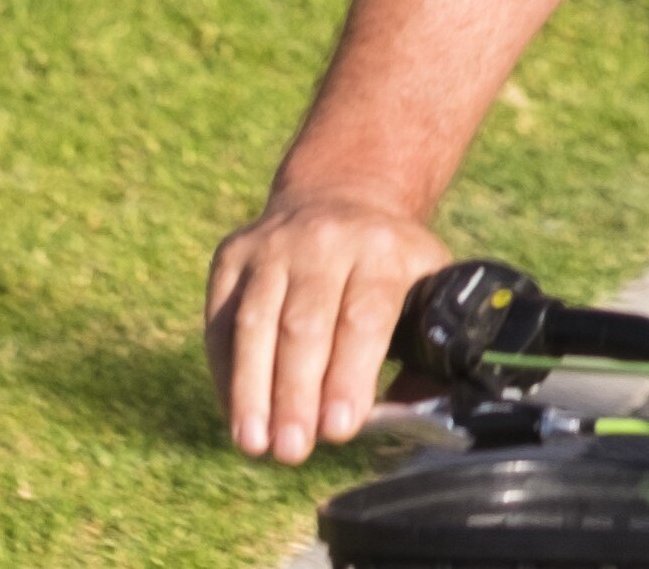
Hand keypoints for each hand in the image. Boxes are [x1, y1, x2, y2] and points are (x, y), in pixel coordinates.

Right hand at [205, 187, 445, 463]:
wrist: (339, 198)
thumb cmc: (389, 267)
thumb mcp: (427, 287)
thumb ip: (426, 351)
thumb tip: (410, 420)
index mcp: (382, 250)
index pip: (363, 317)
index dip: (349, 376)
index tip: (339, 429)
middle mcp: (324, 241)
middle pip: (303, 325)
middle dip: (296, 393)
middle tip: (292, 450)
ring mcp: (271, 245)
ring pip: (254, 323)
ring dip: (252, 389)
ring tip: (254, 444)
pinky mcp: (232, 256)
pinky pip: (221, 321)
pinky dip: (226, 373)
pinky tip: (237, 416)